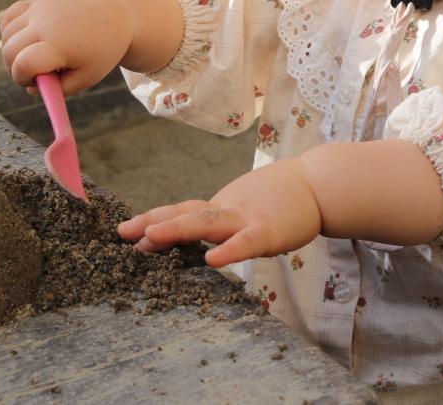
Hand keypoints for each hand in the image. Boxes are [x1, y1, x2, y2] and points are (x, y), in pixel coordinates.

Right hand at [0, 0, 131, 94]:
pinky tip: (26, 39)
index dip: (23, 79)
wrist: (114, 19)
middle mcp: (46, 22)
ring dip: (13, 51)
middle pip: (9, 51)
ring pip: (6, 35)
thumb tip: (30, 88)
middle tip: (34, 73)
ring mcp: (41, 8)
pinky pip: (9, 17)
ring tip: (36, 56)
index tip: (35, 83)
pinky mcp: (38, 1)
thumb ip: (56, 90)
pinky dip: (9, 31)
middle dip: (15, 68)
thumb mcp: (85, 79)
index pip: (24, 64)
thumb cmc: (99, 53)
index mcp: (61, 44)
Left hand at [118, 160, 321, 267]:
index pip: (182, 212)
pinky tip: (212, 260)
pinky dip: (229, 251)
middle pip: (186, 214)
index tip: (126, 230)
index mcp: (222, 208)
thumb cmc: (282, 199)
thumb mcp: (246, 209)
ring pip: (208, 223)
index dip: (154, 219)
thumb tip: (195, 241)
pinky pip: (246, 242)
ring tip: (150, 238)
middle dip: (154, 223)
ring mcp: (247, 219)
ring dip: (177, 229)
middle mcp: (228, 210)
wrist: (318, 183)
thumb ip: (222, 223)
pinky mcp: (270, 231)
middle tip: (124, 233)